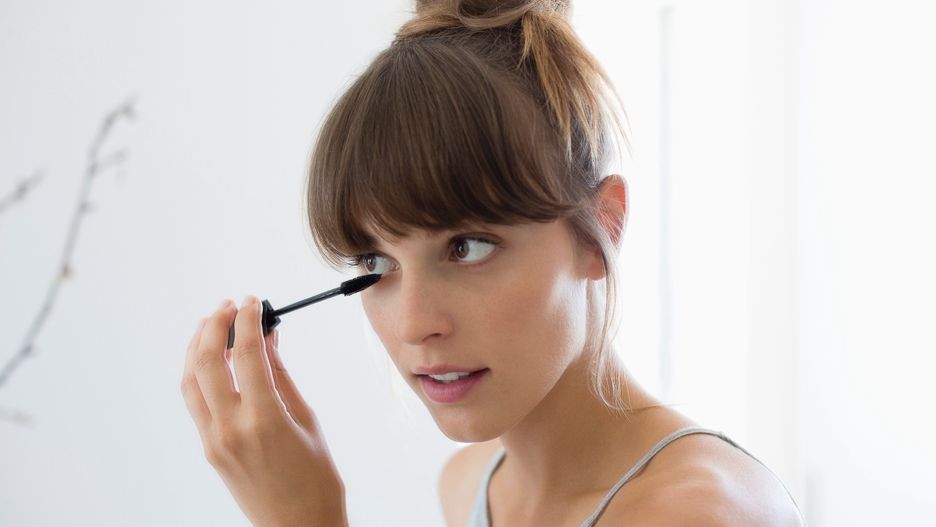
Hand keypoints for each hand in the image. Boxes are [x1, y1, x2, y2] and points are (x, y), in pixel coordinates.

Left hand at [181, 296, 348, 526]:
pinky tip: (213, 360)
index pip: (245, 354)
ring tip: (213, 324)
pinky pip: (196, 402)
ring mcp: (214, 441)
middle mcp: (231, 428)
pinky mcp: (209, 450)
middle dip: (214, 325)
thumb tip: (268, 339)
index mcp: (264, 419)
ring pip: (191, 381)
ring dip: (196, 347)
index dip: (247, 320)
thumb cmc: (316, 480)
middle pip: (206, 362)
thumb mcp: (307, 420)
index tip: (253, 301)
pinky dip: (199, 373)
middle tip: (230, 305)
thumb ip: (282, 376)